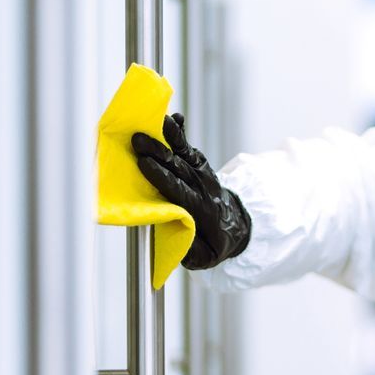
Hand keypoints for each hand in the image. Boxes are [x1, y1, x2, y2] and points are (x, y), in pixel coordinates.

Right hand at [131, 112, 251, 268]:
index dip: (162, 177)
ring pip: (183, 153)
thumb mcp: (206, 257)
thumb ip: (191, 251)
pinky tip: (174, 117)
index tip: (143, 165)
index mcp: (200, 209)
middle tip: (137, 139)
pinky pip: (189, 147)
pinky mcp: (200, 165)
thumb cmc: (214, 243)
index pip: (179, 190)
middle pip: (178, 167)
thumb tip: (177, 243)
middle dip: (157, 152)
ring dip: (167, 137)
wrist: (236, 225)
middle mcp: (202, 187)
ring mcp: (202, 174)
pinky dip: (180, 133)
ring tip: (154, 119)